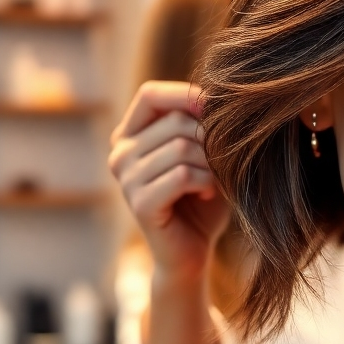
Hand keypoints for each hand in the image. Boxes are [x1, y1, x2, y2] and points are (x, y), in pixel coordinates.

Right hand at [109, 81, 229, 285]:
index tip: (218, 108)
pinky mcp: (140, 204)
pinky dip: (206, 182)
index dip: (186, 94)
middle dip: (210, 139)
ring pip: (181, 148)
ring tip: (216, 180)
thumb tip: (218, 92)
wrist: (192, 251)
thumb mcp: (202, 153)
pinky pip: (182, 175)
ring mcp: (125, 180)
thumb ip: (202, 124)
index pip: (150, 94)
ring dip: (211, 164)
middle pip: (175, 121)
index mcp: (129, 136)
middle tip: (222, 162)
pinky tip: (209, 193)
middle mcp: (120, 154)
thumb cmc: (201, 198)